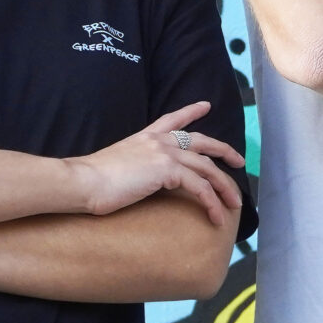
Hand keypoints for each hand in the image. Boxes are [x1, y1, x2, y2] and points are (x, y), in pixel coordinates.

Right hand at [67, 101, 246, 228]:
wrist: (82, 181)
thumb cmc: (92, 180)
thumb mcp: (118, 164)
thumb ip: (135, 165)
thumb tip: (141, 178)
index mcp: (146, 137)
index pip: (174, 119)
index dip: (192, 111)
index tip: (206, 105)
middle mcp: (159, 141)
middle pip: (202, 141)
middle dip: (224, 151)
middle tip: (239, 161)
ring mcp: (165, 154)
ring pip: (207, 168)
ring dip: (224, 188)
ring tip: (234, 204)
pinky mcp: (168, 171)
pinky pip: (200, 187)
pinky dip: (211, 203)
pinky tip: (216, 217)